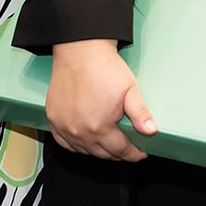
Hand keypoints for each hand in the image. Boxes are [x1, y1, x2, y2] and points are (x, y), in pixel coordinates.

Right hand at [47, 39, 156, 160]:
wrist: (80, 50)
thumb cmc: (104, 68)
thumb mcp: (130, 90)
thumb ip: (141, 114)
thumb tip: (151, 132)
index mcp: (100, 127)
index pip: (120, 150)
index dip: (133, 153)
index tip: (141, 152)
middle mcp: (79, 131)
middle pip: (102, 153)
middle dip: (118, 154)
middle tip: (128, 149)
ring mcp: (64, 126)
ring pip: (84, 150)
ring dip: (98, 151)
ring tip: (110, 145)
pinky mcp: (53, 119)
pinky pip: (64, 142)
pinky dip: (76, 145)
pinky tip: (86, 141)